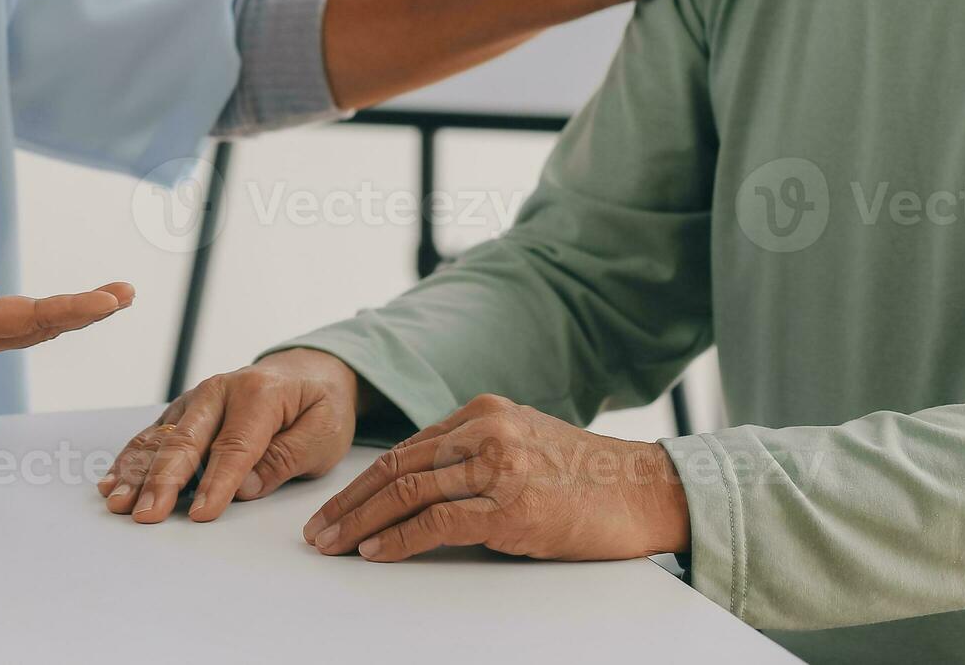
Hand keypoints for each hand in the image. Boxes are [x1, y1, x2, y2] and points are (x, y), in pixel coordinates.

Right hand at [0, 253, 133, 362]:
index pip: (31, 319)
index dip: (73, 309)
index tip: (110, 300)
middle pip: (43, 326)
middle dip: (89, 311)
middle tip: (129, 292)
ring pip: (35, 326)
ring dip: (75, 313)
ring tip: (113, 296)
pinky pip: (20, 323)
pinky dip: (50, 313)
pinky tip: (69, 309)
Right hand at [99, 349, 359, 523]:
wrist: (307, 372)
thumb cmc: (318, 405)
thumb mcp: (324, 433)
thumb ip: (286, 458)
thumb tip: (245, 488)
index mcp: (260, 394)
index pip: (235, 446)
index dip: (218, 482)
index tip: (202, 513)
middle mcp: (219, 391)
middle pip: (186, 441)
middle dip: (163, 480)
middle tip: (146, 513)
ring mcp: (196, 400)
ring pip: (161, 439)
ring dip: (136, 472)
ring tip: (117, 502)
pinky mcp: (184, 412)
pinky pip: (153, 436)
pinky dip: (131, 459)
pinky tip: (111, 482)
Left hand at [303, 394, 689, 562]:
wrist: (647, 491)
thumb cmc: (586, 476)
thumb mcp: (523, 443)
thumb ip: (474, 453)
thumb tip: (417, 484)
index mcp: (483, 412)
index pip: (407, 449)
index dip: (363, 480)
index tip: (335, 505)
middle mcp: (486, 432)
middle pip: (397, 468)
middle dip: (349, 501)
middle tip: (317, 529)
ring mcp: (498, 467)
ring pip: (407, 492)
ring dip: (361, 522)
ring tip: (333, 545)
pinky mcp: (510, 506)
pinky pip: (437, 522)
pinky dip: (398, 539)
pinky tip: (375, 552)